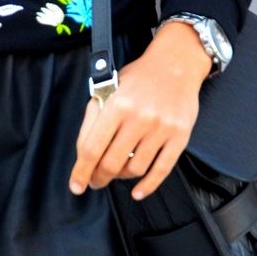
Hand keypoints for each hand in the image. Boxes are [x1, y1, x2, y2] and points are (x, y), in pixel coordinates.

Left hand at [68, 21, 212, 200]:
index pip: (92, 148)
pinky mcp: (180, 136)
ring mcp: (161, 128)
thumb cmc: (138, 77)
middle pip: (112, 163)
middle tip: (96, 181)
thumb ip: (93, 119)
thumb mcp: (108, 89)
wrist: (176, 64)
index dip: (81, 171)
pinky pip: (162, 170)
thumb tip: (83, 154)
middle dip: (99, 178)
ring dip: (121, 178)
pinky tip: (138, 191)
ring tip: (116, 174)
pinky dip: (148, 186)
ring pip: (135, 169)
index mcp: (117, 104)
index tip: (76, 185)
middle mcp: (139, 117)